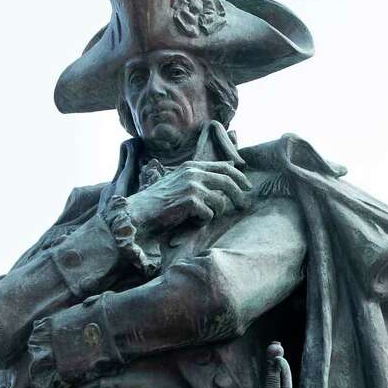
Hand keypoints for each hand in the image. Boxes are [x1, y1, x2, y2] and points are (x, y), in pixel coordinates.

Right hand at [125, 159, 250, 235]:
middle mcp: (194, 173)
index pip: (224, 167)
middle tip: (244, 205)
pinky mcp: (191, 201)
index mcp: (192, 166)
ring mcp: (193, 186)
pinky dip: (203, 220)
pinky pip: (209, 214)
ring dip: (216, 212)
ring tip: (203, 216)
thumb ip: (202, 175)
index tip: (248, 186)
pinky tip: (191, 220)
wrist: (140, 211)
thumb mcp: (181, 181)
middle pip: (228, 182)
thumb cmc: (160, 200)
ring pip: (221, 201)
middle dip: (239, 195)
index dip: (239, 177)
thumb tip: (229, 167)